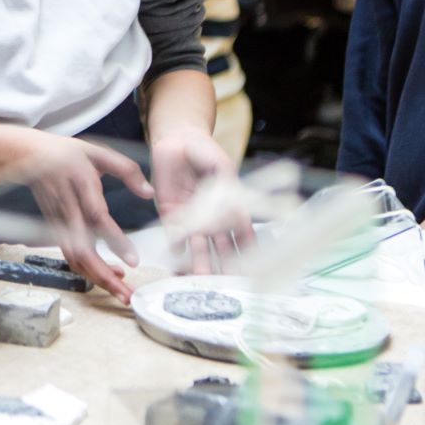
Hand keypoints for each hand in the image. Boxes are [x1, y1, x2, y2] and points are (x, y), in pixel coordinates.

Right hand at [14, 132, 154, 301]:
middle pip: (83, 250)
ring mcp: (60, 222)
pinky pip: (72, 256)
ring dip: (98, 279)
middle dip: (105, 276)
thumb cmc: (66, 153)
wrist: (27, 157)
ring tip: (122, 293)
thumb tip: (149, 193)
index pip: (98, 218)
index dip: (115, 241)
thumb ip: (126, 170)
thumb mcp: (98, 152)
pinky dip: (89, 271)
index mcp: (81, 186)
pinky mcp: (56, 229)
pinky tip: (108, 275)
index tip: (133, 261)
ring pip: (75, 258)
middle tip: (127, 294)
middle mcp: (69, 208)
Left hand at [150, 129, 250, 273]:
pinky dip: (175, 243)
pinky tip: (178, 254)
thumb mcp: (221, 168)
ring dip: (201, 261)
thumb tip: (232, 213)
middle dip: (225, 265)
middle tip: (229, 285)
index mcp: (230, 206)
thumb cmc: (205, 151)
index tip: (253, 268)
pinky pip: (173, 231)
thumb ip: (227, 189)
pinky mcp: (170, 211)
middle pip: (220, 246)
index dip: (247, 251)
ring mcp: (191, 216)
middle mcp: (211, 216)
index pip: (241, 234)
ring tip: (202, 279)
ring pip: (198, 244)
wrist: (177, 139)